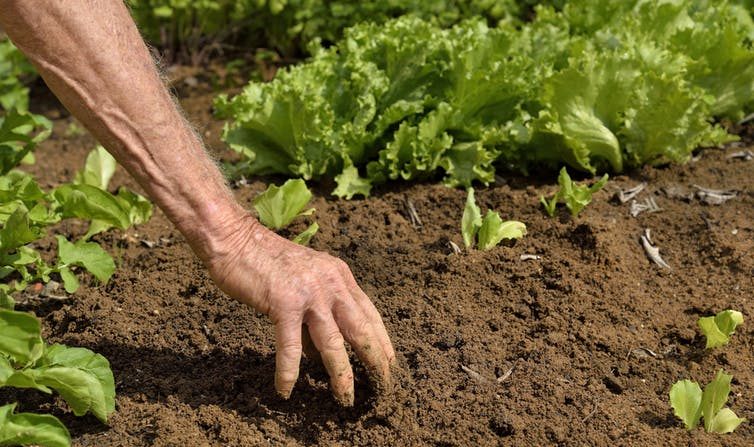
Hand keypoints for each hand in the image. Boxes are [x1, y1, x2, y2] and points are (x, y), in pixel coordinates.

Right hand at [205, 216, 394, 405]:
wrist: (235, 238)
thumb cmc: (265, 260)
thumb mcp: (304, 278)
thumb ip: (317, 310)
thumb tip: (317, 351)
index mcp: (339, 275)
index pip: (370, 313)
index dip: (382, 341)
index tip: (390, 363)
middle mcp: (331, 283)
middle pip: (361, 330)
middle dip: (375, 362)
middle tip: (383, 387)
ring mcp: (309, 293)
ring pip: (333, 343)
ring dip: (341, 376)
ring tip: (345, 399)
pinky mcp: (283, 303)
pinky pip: (290, 347)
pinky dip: (288, 372)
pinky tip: (285, 391)